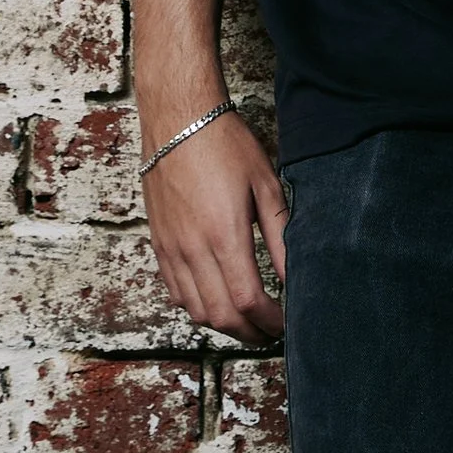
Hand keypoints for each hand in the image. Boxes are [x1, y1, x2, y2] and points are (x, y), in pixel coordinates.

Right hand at [142, 112, 286, 342]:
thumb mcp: (265, 185)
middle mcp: (192, 248)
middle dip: (250, 333)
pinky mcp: (158, 243)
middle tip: (272, 333)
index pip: (248, 300)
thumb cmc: (225, 145)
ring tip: (248, 323)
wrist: (177, 118)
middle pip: (220, 315)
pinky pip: (175, 292)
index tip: (286, 323)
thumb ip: (281, 236)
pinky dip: (197, 308)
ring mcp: (171, 248)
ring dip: (224, 325)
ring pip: (194, 310)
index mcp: (223, 234)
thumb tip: (294, 277)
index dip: (270, 321)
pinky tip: (217, 302)